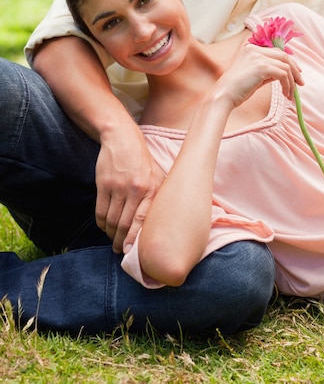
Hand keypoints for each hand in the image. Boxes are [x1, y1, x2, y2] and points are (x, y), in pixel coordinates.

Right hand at [95, 120, 164, 253]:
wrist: (122, 139)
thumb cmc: (142, 161)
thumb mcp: (157, 176)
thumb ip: (156, 198)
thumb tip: (157, 225)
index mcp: (151, 188)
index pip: (142, 219)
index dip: (134, 238)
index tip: (129, 251)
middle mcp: (135, 189)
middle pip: (124, 223)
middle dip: (120, 240)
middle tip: (119, 250)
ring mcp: (117, 186)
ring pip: (111, 219)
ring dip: (110, 233)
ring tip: (112, 240)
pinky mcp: (103, 184)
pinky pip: (100, 210)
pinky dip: (101, 223)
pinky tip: (104, 226)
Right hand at [214, 42, 303, 108]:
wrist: (223, 96)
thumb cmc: (235, 90)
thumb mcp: (253, 76)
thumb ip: (266, 71)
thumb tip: (283, 75)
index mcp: (250, 49)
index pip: (276, 52)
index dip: (289, 62)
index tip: (296, 73)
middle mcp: (254, 49)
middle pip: (284, 56)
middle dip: (295, 70)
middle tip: (300, 83)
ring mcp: (258, 57)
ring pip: (286, 66)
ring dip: (291, 81)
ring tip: (291, 94)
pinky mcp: (262, 67)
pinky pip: (283, 74)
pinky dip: (288, 85)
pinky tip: (286, 94)